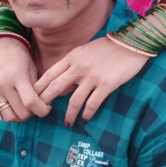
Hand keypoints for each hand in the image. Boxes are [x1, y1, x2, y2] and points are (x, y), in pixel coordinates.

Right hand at [0, 36, 48, 121]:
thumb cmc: (20, 54)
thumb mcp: (32, 68)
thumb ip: (36, 88)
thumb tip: (42, 105)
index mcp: (18, 76)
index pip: (31, 103)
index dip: (42, 110)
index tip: (46, 108)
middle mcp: (2, 84)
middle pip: (20, 114)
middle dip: (31, 113)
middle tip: (35, 107)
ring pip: (6, 116)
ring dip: (17, 115)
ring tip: (22, 107)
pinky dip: (4, 112)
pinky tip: (10, 104)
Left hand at [35, 37, 149, 126]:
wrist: (131, 44)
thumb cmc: (108, 47)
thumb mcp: (86, 51)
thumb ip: (73, 66)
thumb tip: (63, 86)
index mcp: (72, 56)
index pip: (50, 74)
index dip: (40, 88)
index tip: (34, 98)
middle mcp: (79, 67)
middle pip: (55, 88)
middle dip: (46, 102)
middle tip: (41, 114)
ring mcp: (92, 77)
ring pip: (74, 101)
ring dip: (69, 114)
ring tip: (67, 122)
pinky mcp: (106, 85)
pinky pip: (92, 104)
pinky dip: (87, 114)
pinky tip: (85, 119)